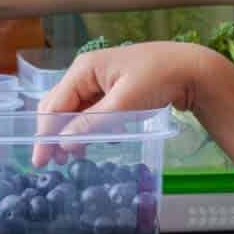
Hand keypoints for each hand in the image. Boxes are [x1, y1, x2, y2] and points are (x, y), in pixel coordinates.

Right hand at [34, 41, 215, 164]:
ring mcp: (100, 80)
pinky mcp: (114, 89)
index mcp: (84, 69)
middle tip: (53, 163)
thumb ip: (91, 123)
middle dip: (54, 134)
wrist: (193, 69)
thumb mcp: (123, 103)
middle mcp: (87, 72)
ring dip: (72, 133)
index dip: (45, 134)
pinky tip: (97, 141)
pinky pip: (92, 110)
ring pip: (75, 110)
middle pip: (60, 106)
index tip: (40, 160)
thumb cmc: (159, 79)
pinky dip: (90, 127)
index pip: (54, 105)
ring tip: (73, 157)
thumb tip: (63, 143)